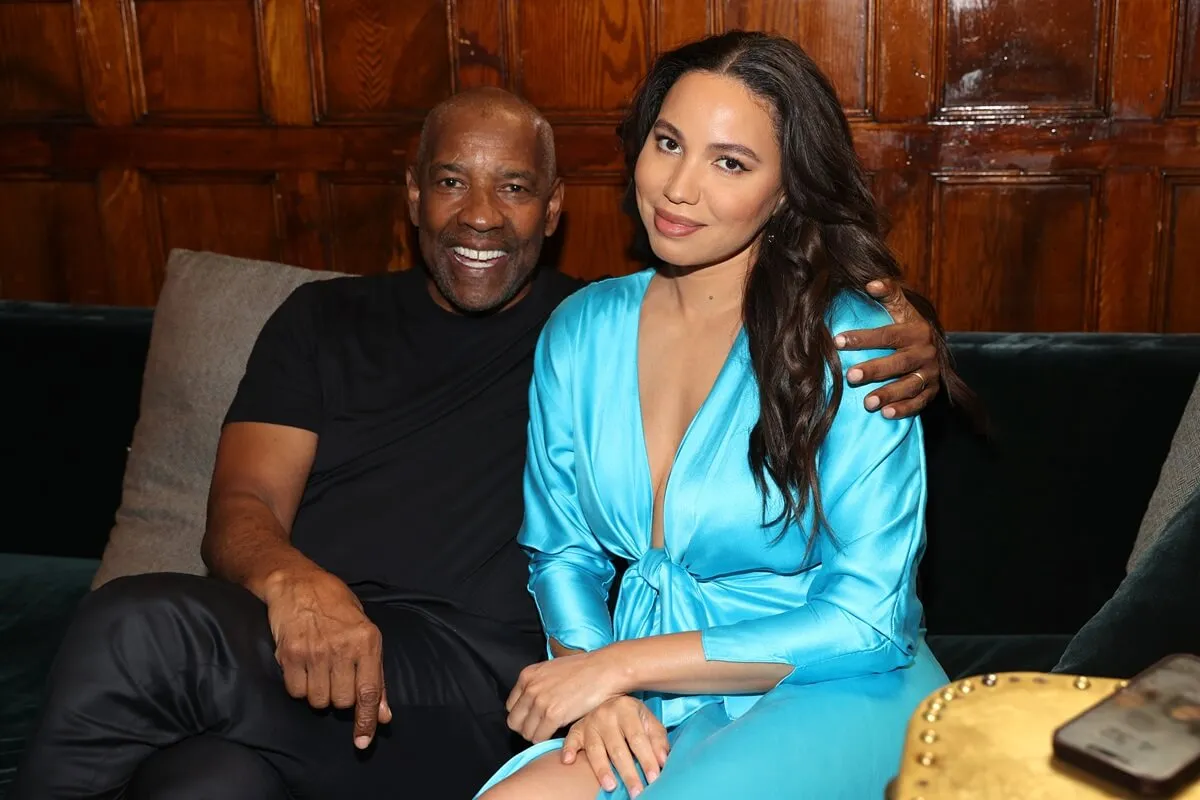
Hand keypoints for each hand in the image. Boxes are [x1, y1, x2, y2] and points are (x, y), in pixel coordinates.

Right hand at [263, 567, 391, 747]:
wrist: (296, 583)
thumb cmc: (336, 606)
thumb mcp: (365, 631)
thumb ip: (375, 675)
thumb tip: (383, 715)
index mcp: (367, 641)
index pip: (370, 691)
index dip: (366, 721)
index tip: (362, 742)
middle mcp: (342, 648)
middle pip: (342, 701)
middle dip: (339, 696)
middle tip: (335, 675)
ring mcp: (314, 652)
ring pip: (318, 701)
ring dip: (319, 693)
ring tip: (319, 669)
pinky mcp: (289, 654)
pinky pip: (296, 692)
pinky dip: (299, 686)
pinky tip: (302, 666)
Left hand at [505, 650, 626, 742]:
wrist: (604, 669)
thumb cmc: (584, 670)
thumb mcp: (552, 670)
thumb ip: (538, 684)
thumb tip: (532, 702)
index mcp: (527, 675)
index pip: (511, 706)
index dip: (523, 716)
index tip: (534, 719)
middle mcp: (530, 688)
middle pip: (514, 721)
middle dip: (527, 728)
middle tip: (542, 728)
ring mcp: (540, 701)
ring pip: (525, 732)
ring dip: (537, 735)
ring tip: (552, 731)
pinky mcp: (552, 714)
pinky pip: (539, 737)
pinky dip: (546, 740)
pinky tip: (558, 732)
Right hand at [562, 696, 669, 796]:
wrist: (610, 702)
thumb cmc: (633, 718)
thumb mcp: (649, 722)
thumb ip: (658, 740)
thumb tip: (663, 761)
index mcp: (627, 708)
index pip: (638, 739)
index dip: (646, 759)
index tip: (654, 778)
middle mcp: (607, 714)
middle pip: (618, 748)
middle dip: (628, 773)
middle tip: (636, 792)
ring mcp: (590, 722)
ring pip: (595, 749)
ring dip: (602, 769)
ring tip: (610, 786)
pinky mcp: (576, 729)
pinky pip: (570, 740)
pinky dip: (568, 750)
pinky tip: (568, 762)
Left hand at [836, 278, 939, 418]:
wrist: (934, 348)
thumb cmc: (908, 327)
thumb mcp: (901, 308)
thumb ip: (888, 293)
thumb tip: (870, 282)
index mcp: (917, 330)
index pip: (888, 335)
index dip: (863, 338)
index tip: (838, 341)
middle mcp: (926, 353)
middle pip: (898, 363)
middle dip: (874, 370)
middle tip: (850, 377)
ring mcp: (930, 373)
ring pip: (909, 385)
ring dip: (889, 394)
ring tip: (868, 403)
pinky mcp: (932, 392)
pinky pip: (919, 403)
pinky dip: (903, 409)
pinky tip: (886, 414)